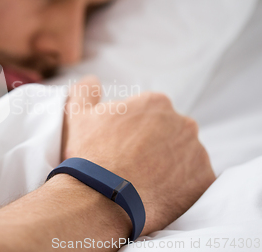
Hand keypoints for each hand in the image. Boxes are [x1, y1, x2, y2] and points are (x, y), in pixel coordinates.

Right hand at [61, 77, 215, 235]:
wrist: (100, 199)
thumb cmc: (89, 155)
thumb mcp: (77, 115)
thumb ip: (86, 91)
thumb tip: (92, 81)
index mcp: (156, 103)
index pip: (149, 114)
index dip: (133, 131)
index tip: (121, 146)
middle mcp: (183, 123)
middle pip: (170, 133)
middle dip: (154, 146)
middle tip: (131, 164)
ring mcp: (197, 153)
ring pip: (184, 156)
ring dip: (169, 165)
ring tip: (144, 181)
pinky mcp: (204, 181)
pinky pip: (195, 180)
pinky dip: (181, 186)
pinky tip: (158, 192)